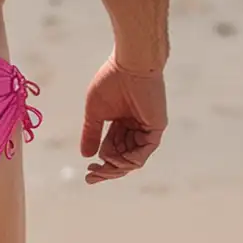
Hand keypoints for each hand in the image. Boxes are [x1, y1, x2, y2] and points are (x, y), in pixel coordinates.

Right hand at [81, 56, 166, 183]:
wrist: (128, 65)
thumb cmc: (111, 82)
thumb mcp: (95, 113)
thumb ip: (92, 134)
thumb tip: (86, 156)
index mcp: (122, 123)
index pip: (113, 150)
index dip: (101, 163)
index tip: (87, 173)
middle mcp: (136, 128)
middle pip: (123, 158)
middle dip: (107, 170)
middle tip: (91, 177)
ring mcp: (147, 129)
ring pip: (132, 159)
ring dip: (115, 167)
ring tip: (102, 166)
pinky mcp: (156, 129)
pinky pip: (143, 153)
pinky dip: (129, 160)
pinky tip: (114, 159)